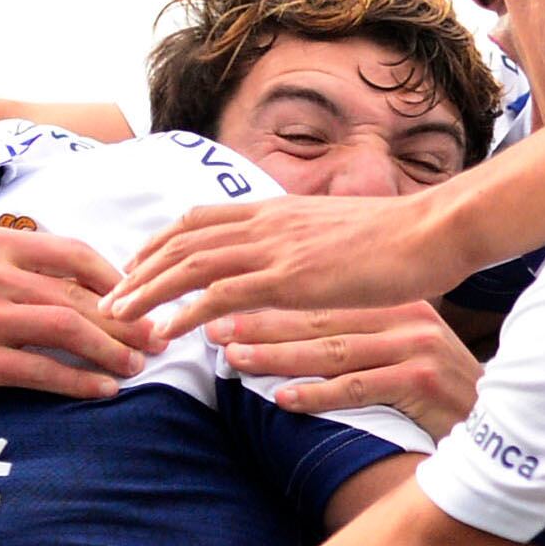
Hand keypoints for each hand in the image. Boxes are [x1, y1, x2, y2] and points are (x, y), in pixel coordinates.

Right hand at [0, 228, 151, 400]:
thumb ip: (19, 265)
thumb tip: (82, 282)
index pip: (74, 254)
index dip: (117, 279)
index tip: (140, 300)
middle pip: (78, 296)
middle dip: (126, 321)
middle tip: (156, 340)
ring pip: (66, 330)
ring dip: (110, 351)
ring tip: (137, 367)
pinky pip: (39, 371)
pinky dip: (78, 382)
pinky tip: (103, 391)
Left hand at [110, 193, 476, 342]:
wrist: (436, 232)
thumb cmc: (401, 238)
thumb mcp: (339, 234)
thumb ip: (304, 243)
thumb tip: (289, 254)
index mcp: (278, 211)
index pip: (200, 220)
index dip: (160, 244)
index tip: (134, 267)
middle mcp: (268, 223)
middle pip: (182, 240)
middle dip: (139, 269)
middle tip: (108, 299)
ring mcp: (278, 249)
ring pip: (191, 266)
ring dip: (147, 292)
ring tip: (118, 318)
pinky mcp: (292, 280)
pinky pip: (223, 296)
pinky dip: (184, 314)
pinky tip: (164, 334)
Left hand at [211, 300, 480, 435]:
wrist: (499, 418)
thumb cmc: (439, 388)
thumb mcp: (403, 347)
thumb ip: (361, 334)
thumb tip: (302, 332)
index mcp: (396, 303)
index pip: (321, 301)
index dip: (270, 305)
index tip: (223, 308)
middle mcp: (405, 318)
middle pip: (319, 321)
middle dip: (261, 326)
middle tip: (214, 332)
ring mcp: (414, 348)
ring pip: (332, 350)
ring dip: (278, 357)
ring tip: (235, 360)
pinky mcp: (420, 381)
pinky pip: (358, 388)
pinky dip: (317, 394)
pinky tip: (283, 400)